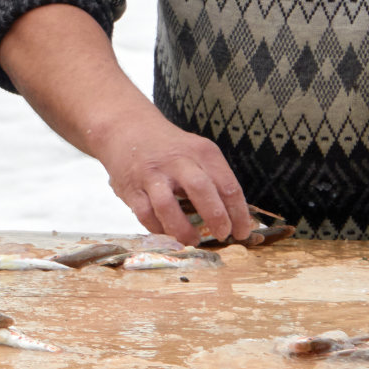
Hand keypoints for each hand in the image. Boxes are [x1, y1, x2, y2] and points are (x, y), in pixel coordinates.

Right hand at [89, 113, 255, 244]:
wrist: (126, 128)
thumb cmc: (169, 148)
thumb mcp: (196, 152)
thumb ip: (212, 179)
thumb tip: (232, 218)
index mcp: (201, 152)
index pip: (228, 186)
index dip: (239, 214)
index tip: (242, 232)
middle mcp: (177, 161)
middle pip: (201, 190)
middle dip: (216, 217)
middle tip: (222, 235)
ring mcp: (151, 174)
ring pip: (166, 205)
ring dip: (182, 229)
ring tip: (193, 241)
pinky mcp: (130, 187)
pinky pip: (145, 214)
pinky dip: (158, 229)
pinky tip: (168, 233)